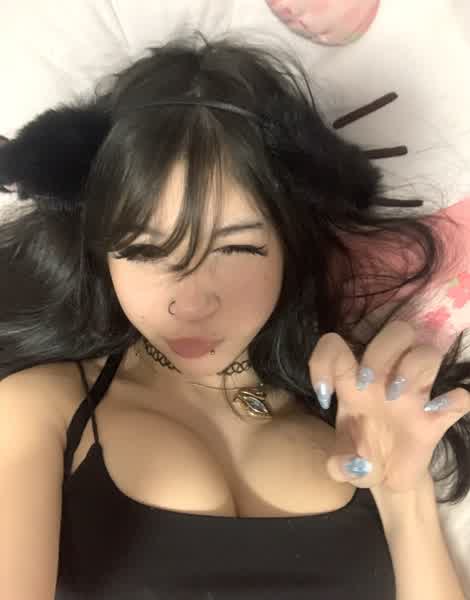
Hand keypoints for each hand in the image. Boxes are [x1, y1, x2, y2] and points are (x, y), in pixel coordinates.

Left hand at [308, 320, 469, 495]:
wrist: (388, 479)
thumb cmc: (361, 458)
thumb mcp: (342, 466)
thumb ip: (338, 466)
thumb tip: (348, 465)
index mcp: (353, 382)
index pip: (336, 345)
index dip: (324, 359)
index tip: (324, 394)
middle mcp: (385, 379)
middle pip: (395, 332)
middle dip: (378, 351)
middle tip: (367, 383)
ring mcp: (414, 396)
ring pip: (427, 351)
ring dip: (411, 367)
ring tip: (395, 396)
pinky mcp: (437, 419)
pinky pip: (461, 398)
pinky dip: (454, 400)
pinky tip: (434, 413)